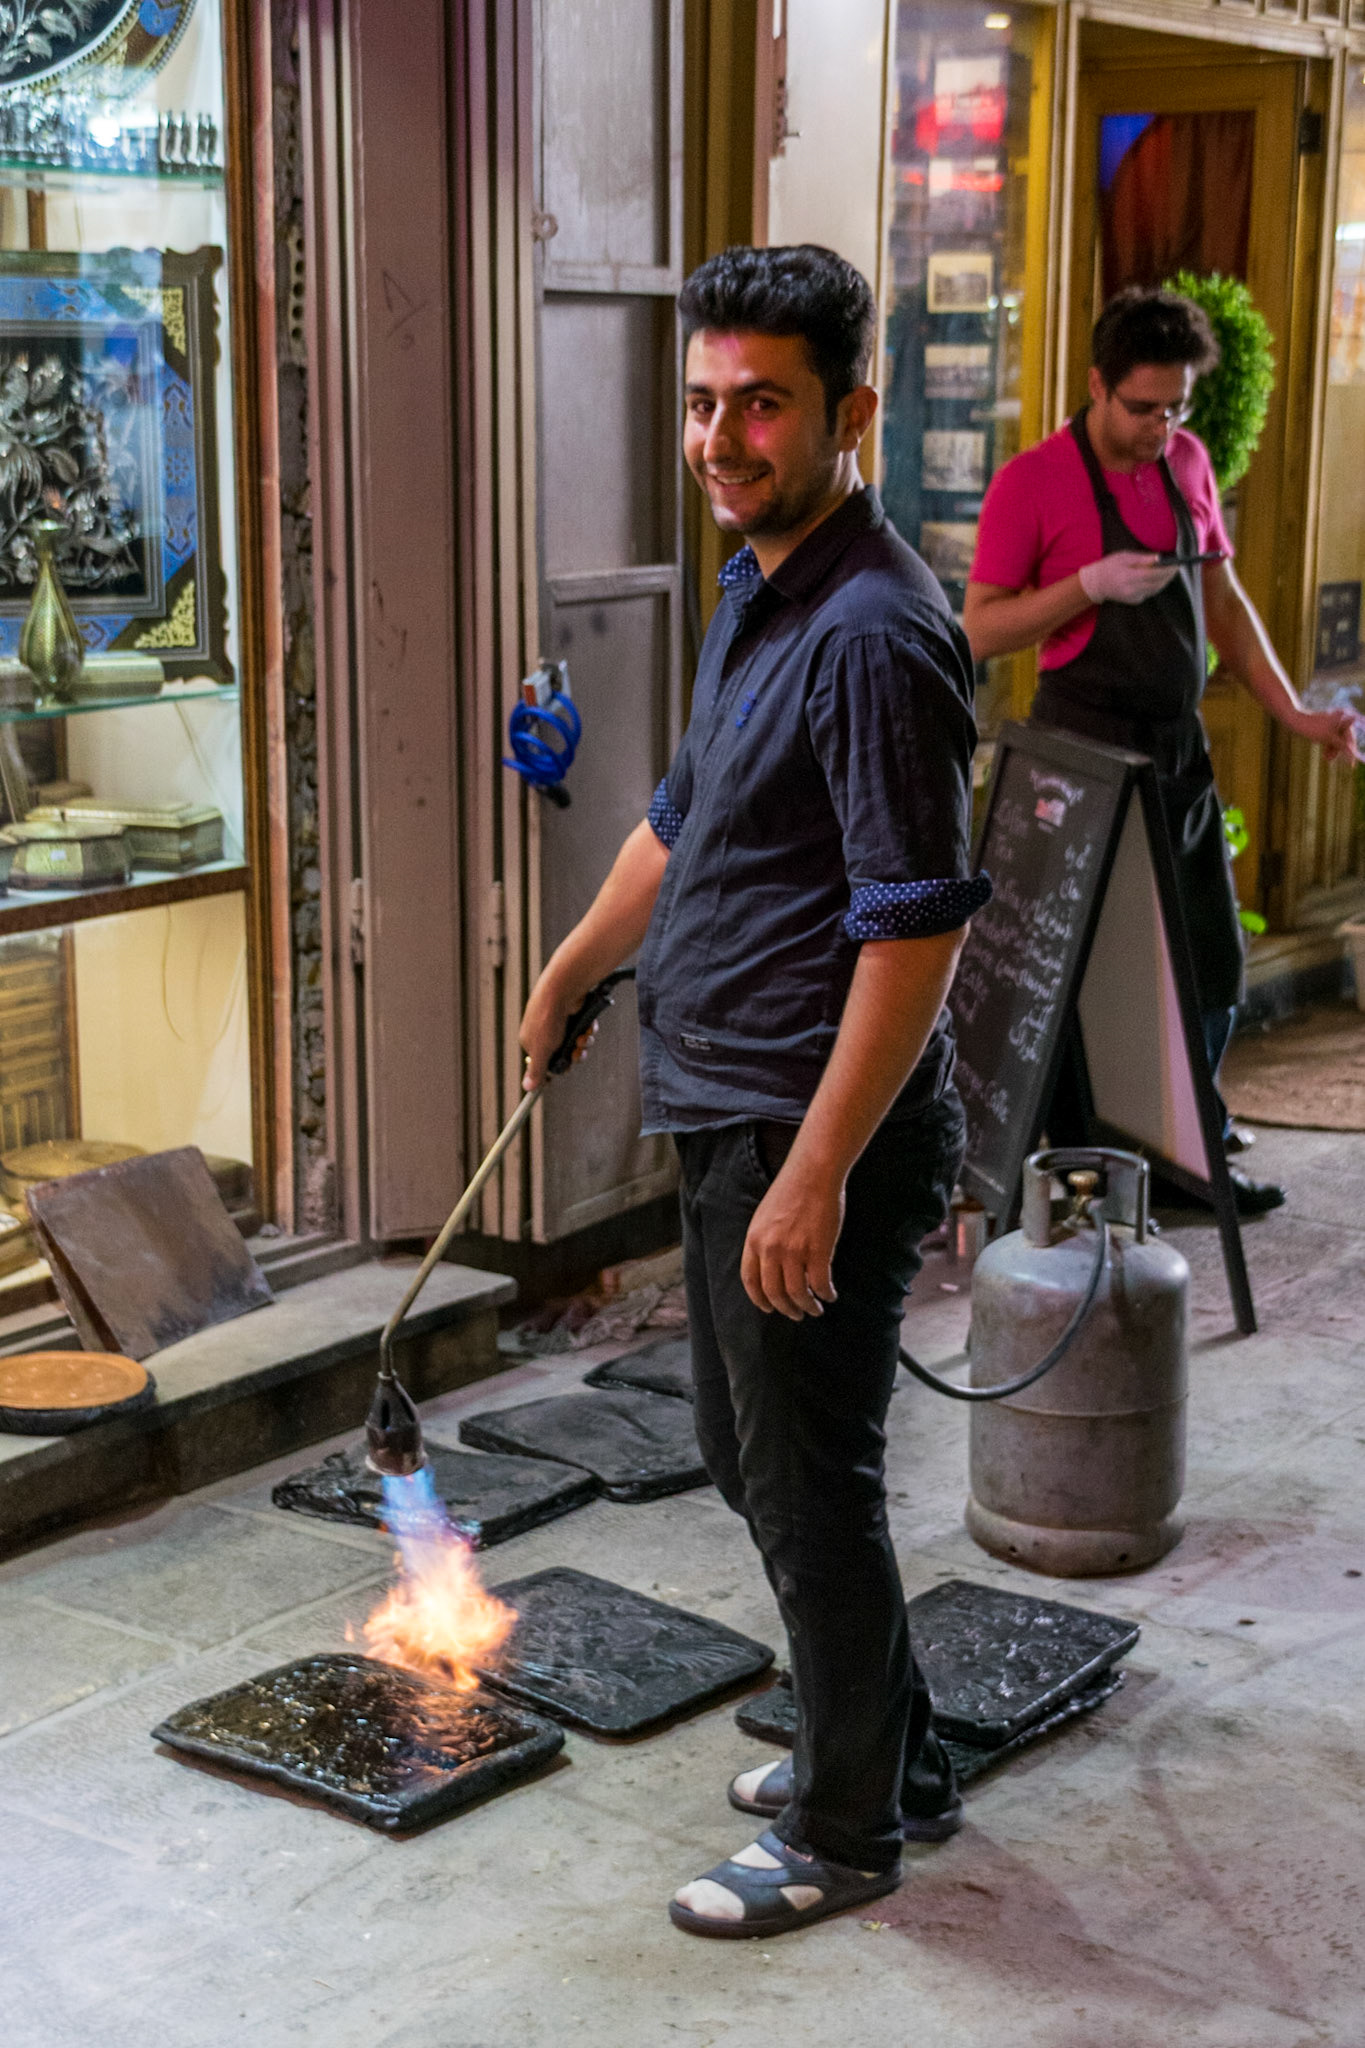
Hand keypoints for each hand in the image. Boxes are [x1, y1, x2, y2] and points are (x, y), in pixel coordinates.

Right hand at [519, 974, 597, 1090]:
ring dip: (583, 1043)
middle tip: (578, 1052)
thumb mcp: (542, 1050)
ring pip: (575, 1043)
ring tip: (584, 1037)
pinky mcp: (573, 1014)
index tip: (567, 1069)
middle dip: (574, 1055)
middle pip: (563, 1054)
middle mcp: (544, 1031)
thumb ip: (537, 1070)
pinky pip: (582, 1029)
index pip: (545, 1062)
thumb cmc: (548, 1019)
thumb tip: (527, 1088)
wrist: (563, 988)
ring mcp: (559, 1022)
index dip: (558, 1066)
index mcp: (531, 1040)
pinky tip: (588, 1027)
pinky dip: (587, 1030)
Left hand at [740, 1160, 843, 1319]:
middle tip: (796, 1314)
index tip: (769, 1308)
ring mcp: (794, 1251)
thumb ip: (764, 1241)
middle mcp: (770, 1249)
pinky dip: (826, 1294)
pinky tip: (830, 1295)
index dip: (760, 1300)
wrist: (814, 1171)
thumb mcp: (765, 1216)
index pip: (751, 1281)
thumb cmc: (792, 1190)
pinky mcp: (818, 1250)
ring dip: (807, 1306)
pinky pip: (820, 1283)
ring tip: (815, 1309)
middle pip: (774, 1292)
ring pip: (798, 1293)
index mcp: (754, 1240)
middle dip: (786, 1309)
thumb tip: (770, 1267)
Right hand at [1077, 552, 1179, 605]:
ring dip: (1165, 581)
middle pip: (1157, 583)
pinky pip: (1150, 592)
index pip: (1153, 574)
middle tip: (1177, 567)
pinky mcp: (1135, 601)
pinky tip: (1159, 578)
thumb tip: (1159, 558)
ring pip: (1156, 589)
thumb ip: (1142, 558)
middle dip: (1169, 575)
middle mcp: (1132, 590)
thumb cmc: (1110, 566)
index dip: (1167, 569)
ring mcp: (1133, 597)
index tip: (1177, 564)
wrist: (1096, 584)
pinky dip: (1156, 585)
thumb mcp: (1124, 557)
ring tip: (1171, 571)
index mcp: (1129, 577)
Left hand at [1291, 706, 1362, 765]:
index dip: (1350, 749)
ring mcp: (1331, 723)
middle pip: (1344, 739)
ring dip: (1333, 749)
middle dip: (1339, 750)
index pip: (1350, 737)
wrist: (1295, 720)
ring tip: (1327, 758)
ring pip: (1336, 740)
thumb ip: (1341, 745)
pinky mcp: (1324, 727)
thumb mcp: (1328, 738)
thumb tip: (1352, 754)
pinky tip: (1325, 754)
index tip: (1349, 762)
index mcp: (1342, 719)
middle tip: (1331, 759)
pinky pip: (1330, 738)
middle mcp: (1339, 720)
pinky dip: (1328, 746)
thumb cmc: (1312, 727)